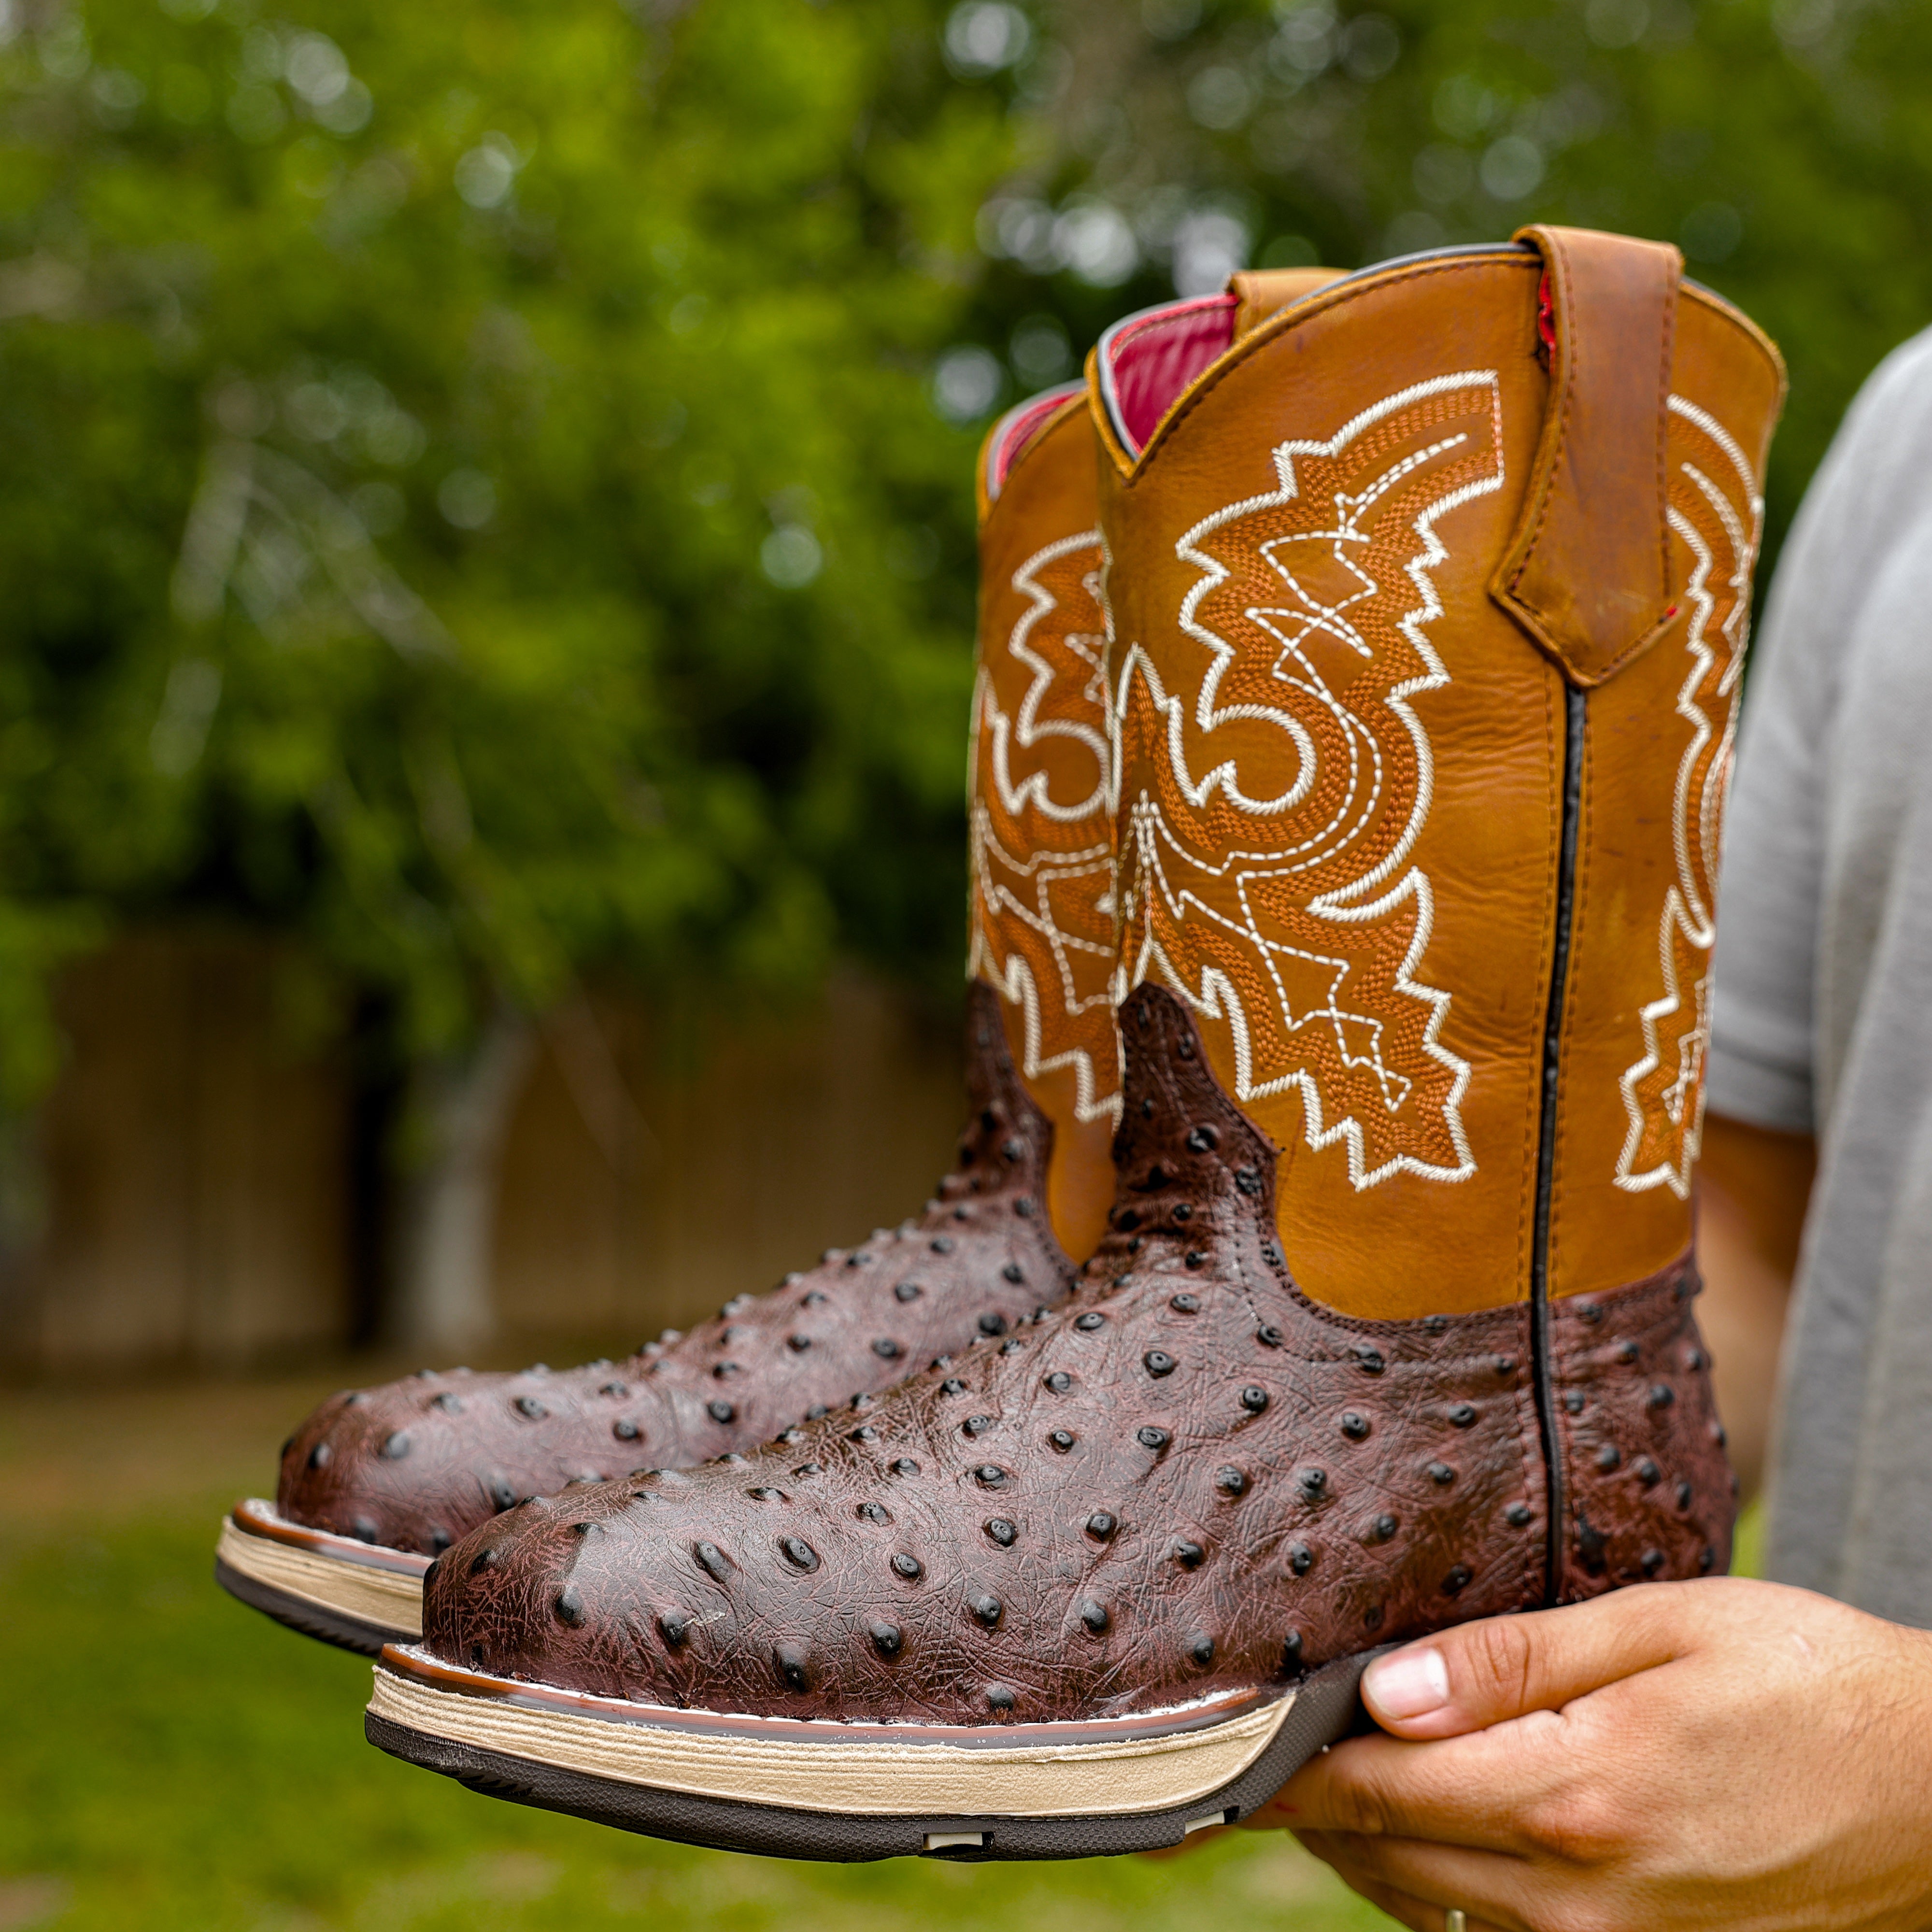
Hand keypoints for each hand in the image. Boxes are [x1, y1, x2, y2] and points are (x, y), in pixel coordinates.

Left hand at [1247, 1578, 1931, 1931]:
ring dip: (1369, 1853)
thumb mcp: (1662, 1629)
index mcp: (1576, 1794)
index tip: (1226, 1742)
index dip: (1290, 1770)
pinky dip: (1441, 1889)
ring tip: (1321, 1788)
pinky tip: (1427, 1833)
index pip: (1381, 1792)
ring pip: (1436, 1909)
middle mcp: (1584, 1895)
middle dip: (1314, 1811)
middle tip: (1259, 1753)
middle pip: (1393, 1861)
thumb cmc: (1807, 1682)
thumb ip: (1513, 1661)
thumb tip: (1385, 1690)